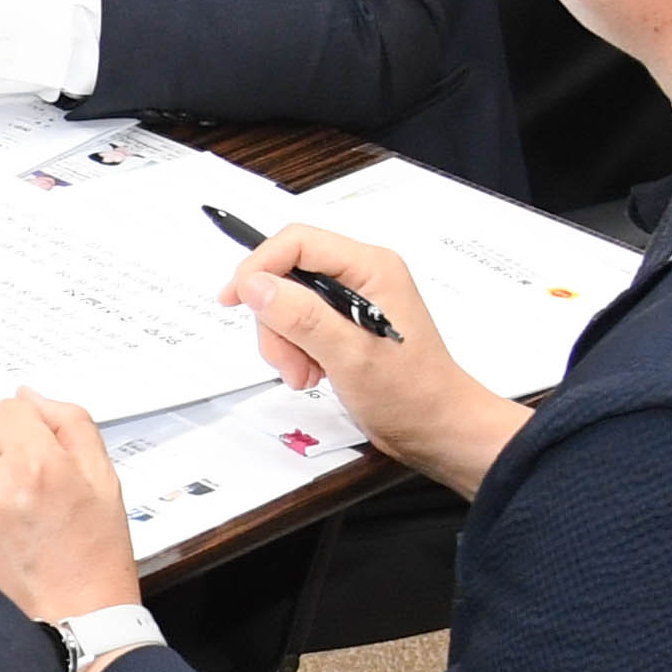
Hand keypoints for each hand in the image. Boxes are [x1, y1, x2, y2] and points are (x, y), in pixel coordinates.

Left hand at [0, 393, 138, 631]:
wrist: (75, 625)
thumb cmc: (93, 559)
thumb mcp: (104, 481)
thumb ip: (70, 424)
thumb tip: (30, 396)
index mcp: (38, 465)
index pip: (7, 409)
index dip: (27, 429)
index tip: (40, 453)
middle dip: (6, 456)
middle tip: (32, 493)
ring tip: (13, 516)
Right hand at [222, 223, 532, 496]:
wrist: (437, 428)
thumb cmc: (411, 394)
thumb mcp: (350, 355)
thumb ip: (301, 316)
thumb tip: (254, 285)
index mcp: (370, 267)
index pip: (297, 243)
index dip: (259, 266)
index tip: (234, 299)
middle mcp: (362, 275)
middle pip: (287, 274)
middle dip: (275, 319)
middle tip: (286, 362)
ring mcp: (353, 300)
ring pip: (288, 302)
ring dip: (284, 342)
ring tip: (304, 374)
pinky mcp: (345, 324)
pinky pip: (299, 323)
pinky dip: (294, 350)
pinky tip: (312, 373)